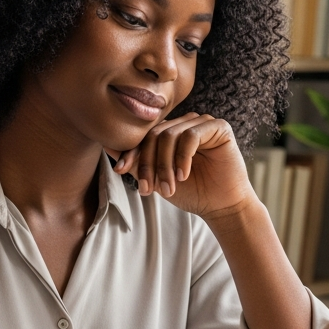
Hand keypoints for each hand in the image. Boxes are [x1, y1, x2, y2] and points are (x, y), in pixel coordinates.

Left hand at [114, 113, 253, 219]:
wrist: (221, 206)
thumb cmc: (192, 192)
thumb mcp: (157, 178)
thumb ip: (137, 162)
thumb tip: (107, 145)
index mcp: (171, 132)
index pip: (144, 135)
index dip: (131, 152)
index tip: (121, 171)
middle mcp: (185, 123)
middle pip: (155, 134)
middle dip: (147, 163)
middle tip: (147, 188)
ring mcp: (202, 123)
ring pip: (170, 135)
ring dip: (165, 165)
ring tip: (168, 188)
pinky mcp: (219, 127)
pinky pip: (191, 136)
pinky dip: (182, 158)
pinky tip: (183, 175)